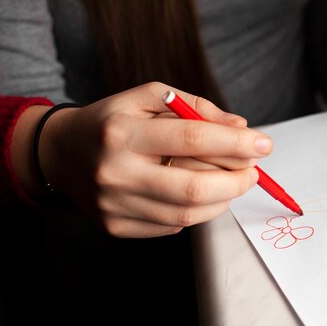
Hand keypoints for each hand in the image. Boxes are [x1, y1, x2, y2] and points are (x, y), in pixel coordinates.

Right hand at [37, 82, 271, 237]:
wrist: (62, 154)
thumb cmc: (113, 121)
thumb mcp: (148, 98)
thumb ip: (196, 108)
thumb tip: (241, 129)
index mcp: (123, 132)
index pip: (194, 139)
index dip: (237, 143)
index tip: (264, 145)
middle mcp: (116, 172)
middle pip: (195, 187)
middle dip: (237, 181)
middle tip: (252, 172)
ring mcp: (114, 205)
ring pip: (188, 213)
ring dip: (222, 200)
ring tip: (230, 183)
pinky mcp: (116, 227)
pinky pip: (172, 226)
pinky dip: (195, 212)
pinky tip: (194, 195)